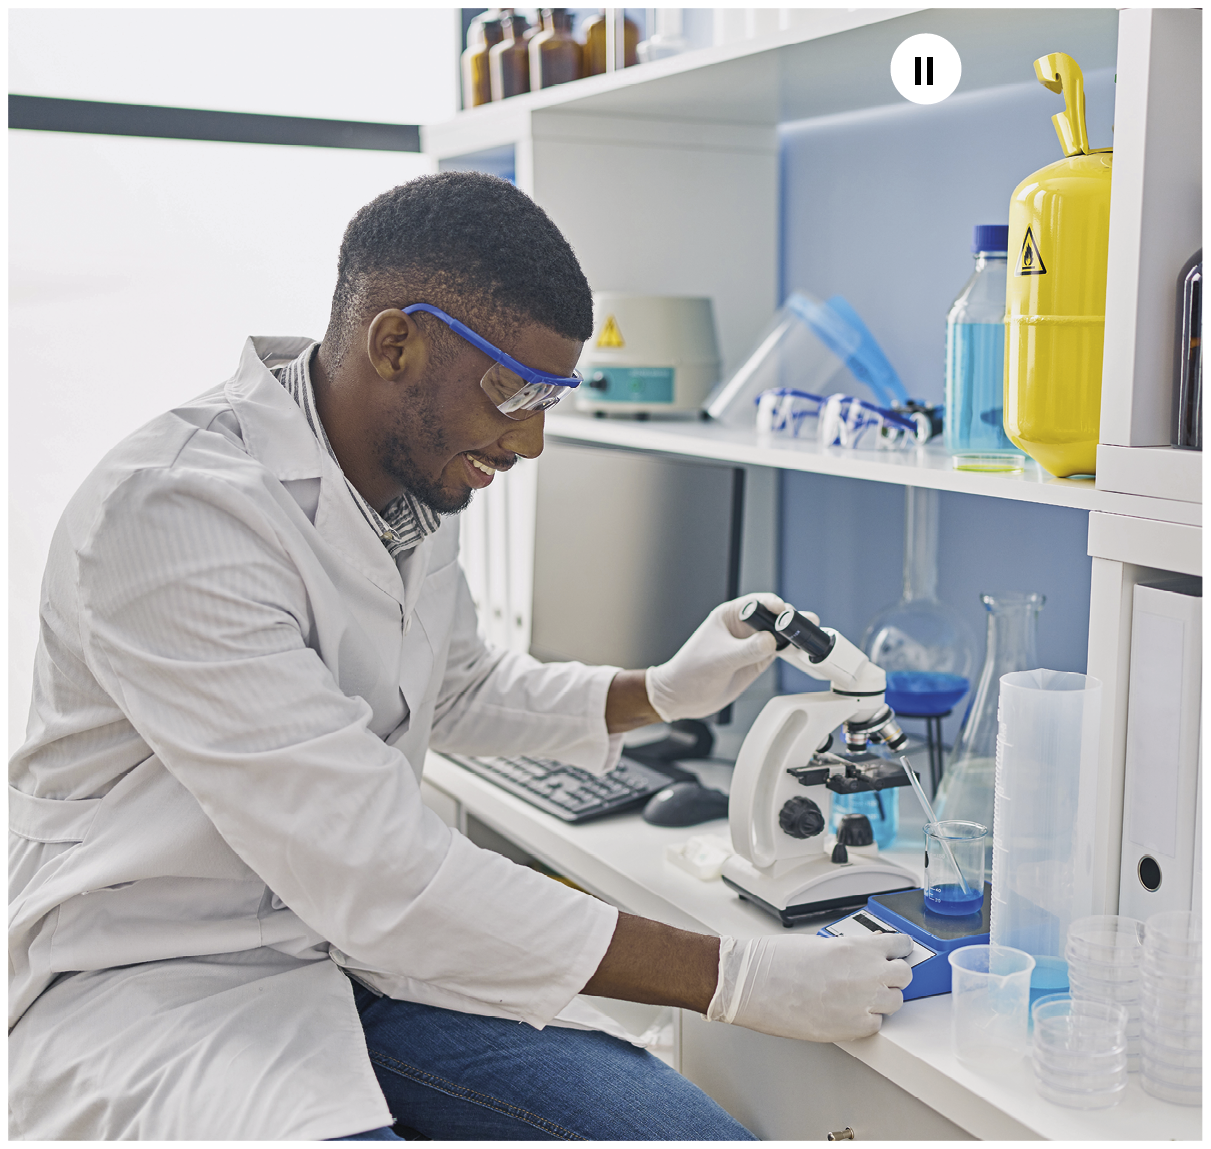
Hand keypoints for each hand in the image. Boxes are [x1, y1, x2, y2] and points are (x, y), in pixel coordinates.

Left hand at [644, 593, 800, 722]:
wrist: (682, 697)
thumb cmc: (689, 671)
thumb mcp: (720, 659)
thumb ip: (746, 649)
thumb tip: (771, 641)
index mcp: (729, 615)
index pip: (757, 603)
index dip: (772, 604)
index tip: (782, 610)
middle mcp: (742, 628)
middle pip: (772, 617)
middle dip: (789, 619)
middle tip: (804, 623)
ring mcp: (751, 645)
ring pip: (779, 635)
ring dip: (793, 635)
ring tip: (809, 637)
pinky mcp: (756, 661)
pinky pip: (778, 652)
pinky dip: (790, 651)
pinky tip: (801, 651)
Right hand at [706, 931, 912, 1042]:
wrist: (753, 984)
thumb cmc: (775, 960)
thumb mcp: (818, 943)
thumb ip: (847, 951)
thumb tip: (862, 957)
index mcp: (856, 947)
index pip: (900, 945)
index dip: (897, 950)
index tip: (895, 953)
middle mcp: (865, 974)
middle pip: (905, 975)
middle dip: (893, 975)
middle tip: (879, 976)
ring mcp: (861, 1003)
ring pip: (895, 1002)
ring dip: (882, 998)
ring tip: (861, 996)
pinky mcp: (851, 1028)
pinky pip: (876, 1025)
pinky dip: (867, 1020)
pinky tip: (849, 1012)